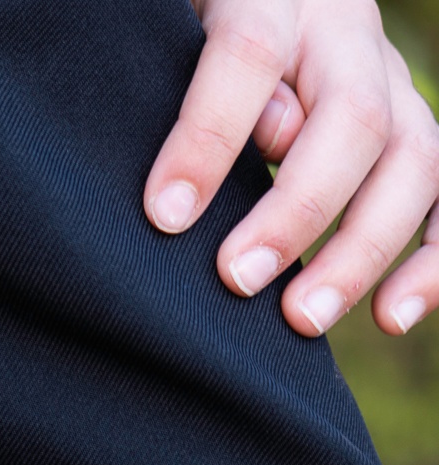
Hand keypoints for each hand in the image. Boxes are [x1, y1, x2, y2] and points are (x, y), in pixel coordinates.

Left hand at [144, 0, 438, 336]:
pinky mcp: (411, 130)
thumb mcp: (182, 32)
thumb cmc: (190, 32)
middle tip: (236, 279)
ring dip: (361, 251)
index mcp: (274, 2)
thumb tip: (271, 137)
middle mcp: (349, 39)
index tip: (165, 214)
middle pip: (354, 122)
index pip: (251, 57)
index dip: (210, 137)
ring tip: (302, 318)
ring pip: (414, 162)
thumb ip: (209, 75)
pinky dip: (431, 258)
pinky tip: (392, 313)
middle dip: (297, 213)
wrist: (257, 10)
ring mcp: (391, 84)